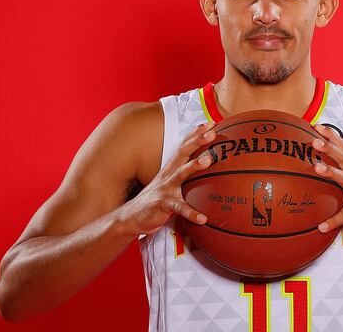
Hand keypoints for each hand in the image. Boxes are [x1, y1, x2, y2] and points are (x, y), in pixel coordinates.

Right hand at [117, 121, 214, 236]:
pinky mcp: (162, 205)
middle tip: (212, 133)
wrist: (130, 218)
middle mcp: (168, 175)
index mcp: (170, 169)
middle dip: (197, 141)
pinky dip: (191, 213)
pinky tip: (203, 218)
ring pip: (180, 175)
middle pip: (183, 153)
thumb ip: (184, 177)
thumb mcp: (169, 185)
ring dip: (194, 166)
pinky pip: (178, 208)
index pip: (184, 147)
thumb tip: (204, 171)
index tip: (210, 123)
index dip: (196, 134)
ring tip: (208, 160)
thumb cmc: (155, 200)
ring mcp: (164, 189)